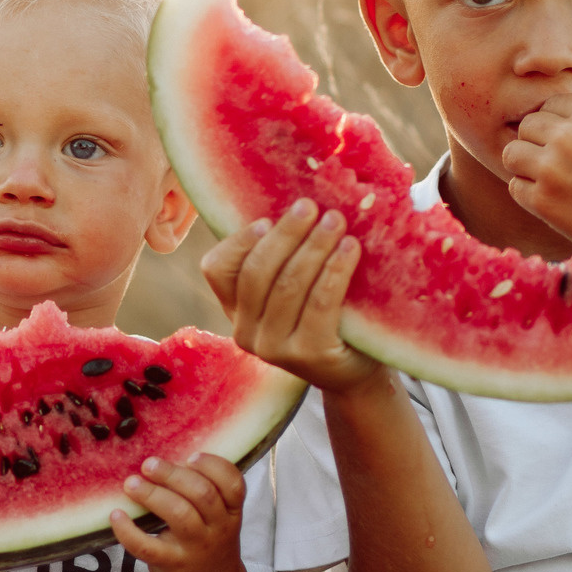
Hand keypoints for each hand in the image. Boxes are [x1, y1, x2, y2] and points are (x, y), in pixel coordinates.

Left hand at [112, 453, 249, 571]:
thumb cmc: (208, 541)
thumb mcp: (219, 517)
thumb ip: (205, 490)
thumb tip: (165, 457)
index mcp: (231, 512)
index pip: (233, 484)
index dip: (213, 466)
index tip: (190, 456)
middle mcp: (218, 529)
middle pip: (202, 494)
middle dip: (173, 475)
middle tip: (148, 464)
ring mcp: (196, 548)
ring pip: (179, 515)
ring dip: (152, 495)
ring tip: (131, 484)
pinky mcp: (172, 564)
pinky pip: (148, 547)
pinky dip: (128, 531)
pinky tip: (116, 516)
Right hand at [199, 199, 385, 395]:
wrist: (355, 371)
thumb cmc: (326, 316)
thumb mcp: (294, 287)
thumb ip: (283, 256)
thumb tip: (295, 200)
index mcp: (234, 310)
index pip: (216, 269)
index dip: (240, 241)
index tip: (268, 219)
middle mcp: (245, 332)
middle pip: (256, 272)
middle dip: (285, 234)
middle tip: (310, 206)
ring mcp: (273, 349)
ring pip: (288, 285)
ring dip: (314, 246)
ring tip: (337, 221)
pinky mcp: (307, 356)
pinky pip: (319, 304)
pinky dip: (334, 271)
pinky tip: (350, 249)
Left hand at [500, 95, 571, 245]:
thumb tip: (538, 112)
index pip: (548, 104)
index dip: (555, 125)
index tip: (570, 145)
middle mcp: (570, 134)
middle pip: (526, 127)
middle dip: (537, 144)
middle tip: (559, 165)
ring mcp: (553, 167)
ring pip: (512, 154)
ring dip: (525, 167)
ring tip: (551, 180)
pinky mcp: (543, 199)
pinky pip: (515, 186)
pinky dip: (529, 194)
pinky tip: (556, 201)